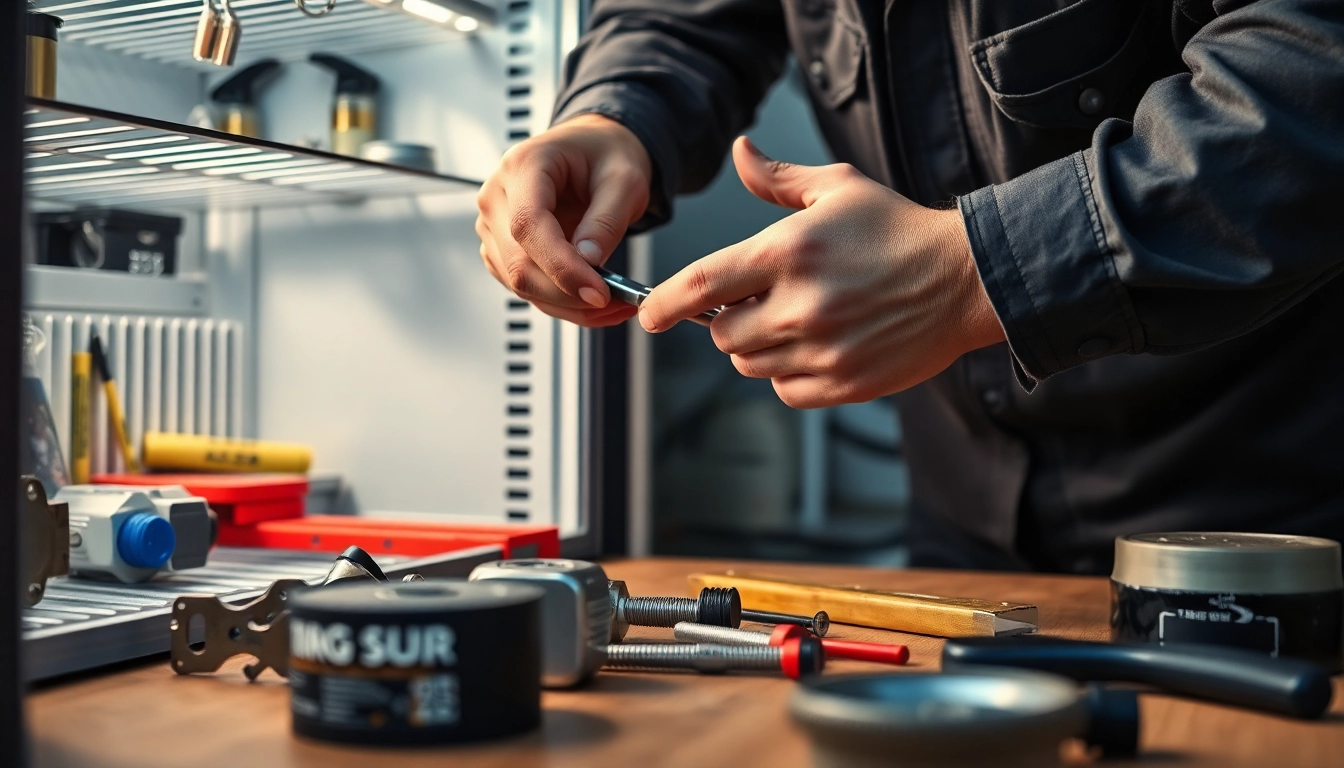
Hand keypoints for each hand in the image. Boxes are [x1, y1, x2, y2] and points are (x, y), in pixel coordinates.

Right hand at [476, 114, 651, 326]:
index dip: (561, 266)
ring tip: (612, 303)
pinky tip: (591, 298)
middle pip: (519, 264)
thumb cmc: (604, 155)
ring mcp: (494, 225)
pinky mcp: (502, 250)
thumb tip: (589, 262)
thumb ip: (606, 221)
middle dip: (569, 294)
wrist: (592, 151)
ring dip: (567, 305)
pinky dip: (561, 302)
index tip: (597, 292)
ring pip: (521, 284)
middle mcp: (497, 196)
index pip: (528, 226)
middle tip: (615, 303)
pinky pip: (526, 288)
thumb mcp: (624, 180)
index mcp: (523, 166)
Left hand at [638, 137, 1005, 407]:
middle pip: (721, 335)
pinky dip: (788, 375)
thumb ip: (778, 180)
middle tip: (759, 303)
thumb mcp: (838, 188)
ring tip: (795, 321)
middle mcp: (801, 305)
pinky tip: (815, 348)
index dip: (662, 303)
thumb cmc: (898, 230)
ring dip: (758, 348)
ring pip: (751, 365)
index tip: (647, 313)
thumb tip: (739, 154)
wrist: (966, 278)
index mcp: (789, 252)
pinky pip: (786, 390)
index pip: (700, 286)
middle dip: (727, 322)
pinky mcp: (845, 383)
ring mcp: (824, 349)